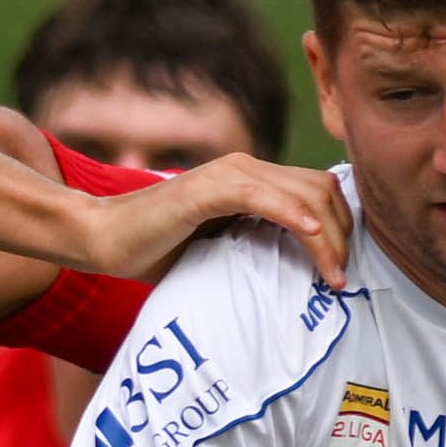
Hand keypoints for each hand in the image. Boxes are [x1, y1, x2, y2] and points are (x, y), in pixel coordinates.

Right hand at [83, 152, 352, 285]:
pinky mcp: (204, 191)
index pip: (318, 189)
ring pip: (302, 192)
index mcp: (249, 177)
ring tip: (331, 277)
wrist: (102, 239)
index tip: (342, 269)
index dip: (342, 226)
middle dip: (343, 235)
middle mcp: (242, 167)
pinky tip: (310, 238)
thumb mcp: (223, 244)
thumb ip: (259, 240)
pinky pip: (262, 197)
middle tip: (341, 279)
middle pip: (321, 189)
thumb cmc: (156, 249)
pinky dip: (293, 216)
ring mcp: (223, 175)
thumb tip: (308, 268)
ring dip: (327, 237)